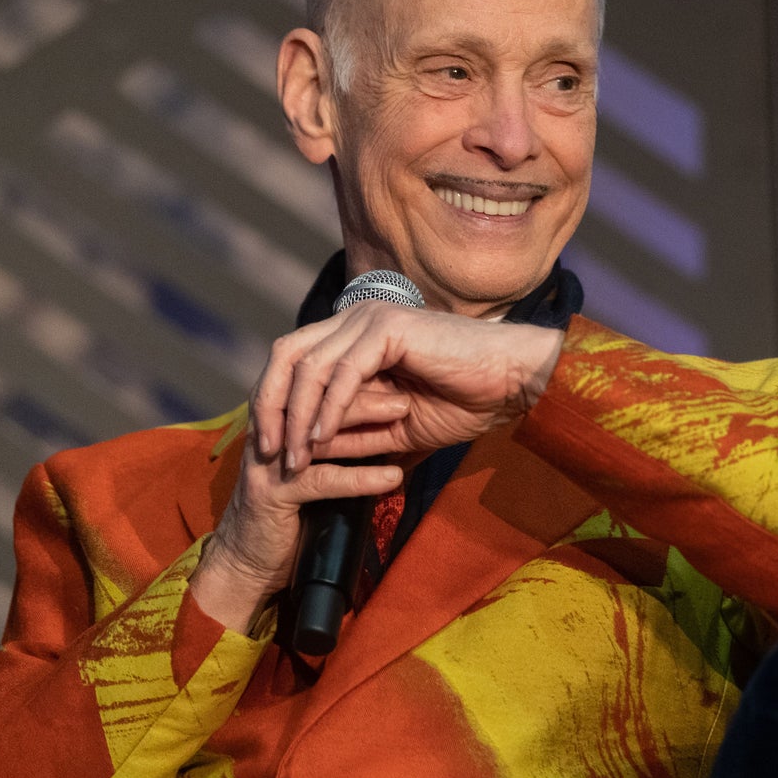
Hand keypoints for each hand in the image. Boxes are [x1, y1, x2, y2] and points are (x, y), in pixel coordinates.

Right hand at [190, 388, 408, 632]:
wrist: (245, 563)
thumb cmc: (287, 512)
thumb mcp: (313, 465)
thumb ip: (338, 440)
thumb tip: (385, 414)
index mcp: (276, 415)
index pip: (315, 379)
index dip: (354, 369)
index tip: (396, 363)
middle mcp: (268, 429)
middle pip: (318, 395)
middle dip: (365, 386)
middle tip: (407, 384)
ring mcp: (267, 461)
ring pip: (321, 432)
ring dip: (368, 422)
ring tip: (406, 413)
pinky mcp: (272, 494)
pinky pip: (323, 480)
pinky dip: (360, 478)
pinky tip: (392, 476)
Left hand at [250, 302, 564, 471]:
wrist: (510, 382)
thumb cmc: (463, 400)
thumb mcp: (392, 426)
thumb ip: (350, 431)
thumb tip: (305, 451)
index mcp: (354, 333)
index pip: (293, 360)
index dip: (274, 402)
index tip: (270, 449)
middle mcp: (356, 317)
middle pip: (286, 355)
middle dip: (270, 406)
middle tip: (267, 453)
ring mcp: (370, 318)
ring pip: (310, 366)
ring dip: (297, 417)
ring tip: (294, 460)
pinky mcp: (387, 327)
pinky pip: (343, 373)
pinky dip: (328, 410)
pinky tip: (321, 440)